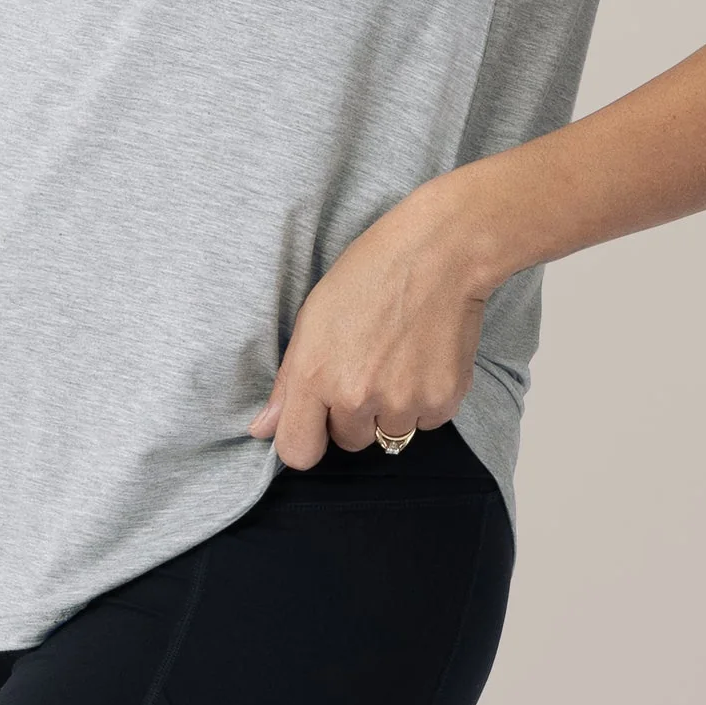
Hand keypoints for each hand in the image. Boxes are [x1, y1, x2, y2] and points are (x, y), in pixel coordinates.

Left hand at [245, 170, 494, 468]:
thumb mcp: (314, 314)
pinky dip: (426, 399)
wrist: (439, 251)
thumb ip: (288, 380)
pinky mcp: (443, 401)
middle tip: (368, 363)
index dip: (306, 438)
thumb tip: (262, 429)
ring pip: (389, 433)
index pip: (298, 452)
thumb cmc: (370, 272)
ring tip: (400, 356)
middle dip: (354, 413)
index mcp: (315, 375)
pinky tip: (425, 357)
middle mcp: (356, 397)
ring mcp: (402, 403)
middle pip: (348, 441)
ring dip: (392, 408)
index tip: (317, 419)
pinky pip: (427, 421)